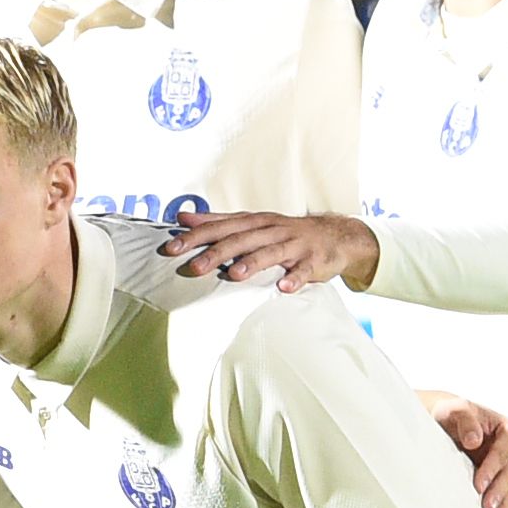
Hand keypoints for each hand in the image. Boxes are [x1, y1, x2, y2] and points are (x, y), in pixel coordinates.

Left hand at [157, 206, 378, 294]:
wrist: (336, 235)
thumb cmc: (285, 232)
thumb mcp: (252, 223)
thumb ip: (219, 222)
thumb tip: (183, 219)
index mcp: (255, 222)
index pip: (220, 227)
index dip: (196, 236)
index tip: (171, 247)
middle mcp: (272, 230)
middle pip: (241, 239)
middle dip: (216, 252)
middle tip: (193, 267)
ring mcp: (293, 245)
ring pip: (271, 252)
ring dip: (253, 263)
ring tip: (234, 274)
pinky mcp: (313, 261)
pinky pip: (304, 271)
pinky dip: (295, 279)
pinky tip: (284, 288)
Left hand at [421, 390, 507, 507]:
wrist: (451, 424)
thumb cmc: (454, 415)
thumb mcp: (455, 410)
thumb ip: (465, 419)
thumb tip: (474, 439)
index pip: (506, 450)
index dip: (493, 467)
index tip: (479, 484)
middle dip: (499, 491)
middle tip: (486, 507)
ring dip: (506, 504)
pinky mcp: (507, 477)